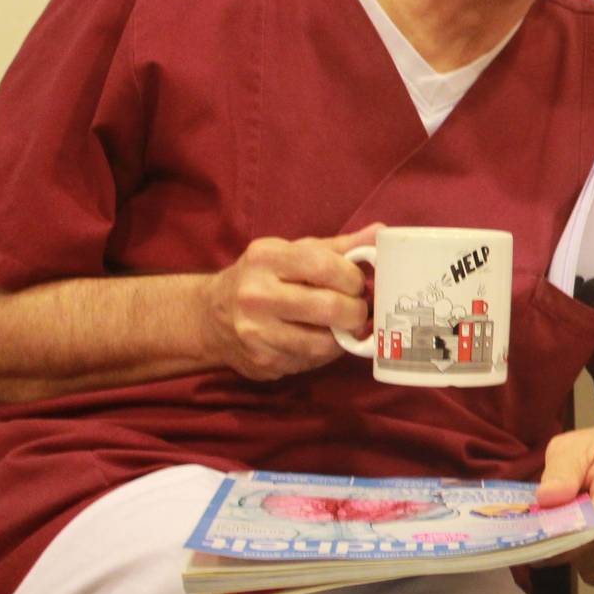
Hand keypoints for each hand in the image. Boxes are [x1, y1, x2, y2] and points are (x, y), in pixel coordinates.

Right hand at [201, 225, 379, 380]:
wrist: (212, 316)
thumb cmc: (264, 278)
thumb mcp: (293, 253)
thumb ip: (338, 247)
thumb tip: (380, 232)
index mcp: (265, 257)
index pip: (326, 266)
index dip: (352, 278)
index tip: (356, 284)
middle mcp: (256, 294)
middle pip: (329, 307)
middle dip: (355, 311)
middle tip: (356, 310)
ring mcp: (256, 331)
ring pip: (324, 342)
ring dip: (343, 337)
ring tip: (340, 326)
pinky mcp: (262, 360)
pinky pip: (311, 361)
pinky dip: (324, 353)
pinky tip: (317, 339)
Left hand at [538, 423, 593, 586]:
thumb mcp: (574, 447)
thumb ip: (559, 471)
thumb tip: (547, 499)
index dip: (561, 538)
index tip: (537, 540)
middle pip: (592, 549)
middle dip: (563, 544)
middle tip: (551, 527)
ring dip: (577, 554)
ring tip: (582, 525)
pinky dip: (590, 564)